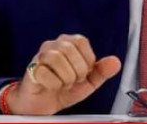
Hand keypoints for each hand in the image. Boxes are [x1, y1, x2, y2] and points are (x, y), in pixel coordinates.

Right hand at [6, 34, 121, 114]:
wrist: (44, 105)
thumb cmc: (64, 89)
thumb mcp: (88, 82)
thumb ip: (102, 71)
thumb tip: (115, 62)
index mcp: (68, 44)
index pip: (81, 41)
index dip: (86, 60)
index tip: (84, 72)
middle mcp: (53, 45)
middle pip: (70, 48)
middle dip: (77, 70)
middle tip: (73, 80)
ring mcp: (40, 56)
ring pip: (57, 58)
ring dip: (65, 78)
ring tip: (63, 84)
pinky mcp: (31, 69)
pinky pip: (45, 73)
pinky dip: (53, 85)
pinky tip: (52, 87)